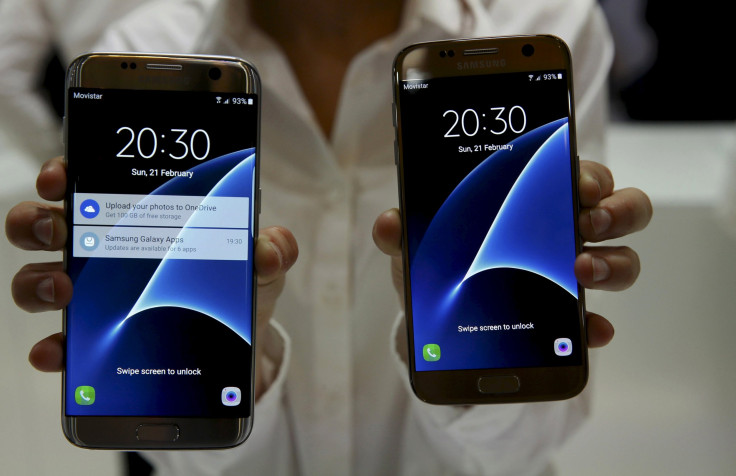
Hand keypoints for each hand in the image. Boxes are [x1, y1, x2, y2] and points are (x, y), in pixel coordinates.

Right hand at [5, 157, 297, 398]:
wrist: (241, 339)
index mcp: (140, 217)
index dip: (62, 174)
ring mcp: (95, 296)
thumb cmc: (240, 283)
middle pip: (44, 226)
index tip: (60, 179)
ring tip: (64, 290)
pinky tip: (56, 352)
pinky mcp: (97, 341)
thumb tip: (266, 250)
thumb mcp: (261, 261)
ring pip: (36, 280)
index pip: (86, 183)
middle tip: (57, 229)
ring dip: (36, 282)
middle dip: (36, 222)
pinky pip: (59, 343)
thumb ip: (272, 248)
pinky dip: (51, 347)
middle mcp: (106, 251)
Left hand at [372, 160, 651, 347]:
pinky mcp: (571, 319)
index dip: (588, 172)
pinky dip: (596, 325)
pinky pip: (598, 320)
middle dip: (615, 209)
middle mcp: (565, 231)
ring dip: (614, 262)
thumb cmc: (439, 264)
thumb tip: (388, 224)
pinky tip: (589, 331)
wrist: (440, 320)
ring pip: (624, 257)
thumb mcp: (420, 246)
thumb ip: (404, 234)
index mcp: (534, 200)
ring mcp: (574, 273)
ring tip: (581, 271)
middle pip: (620, 208)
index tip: (578, 182)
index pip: (576, 172)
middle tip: (587, 221)